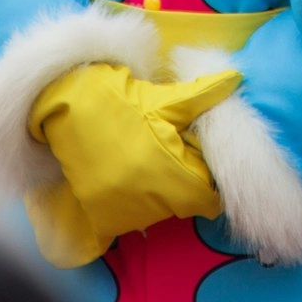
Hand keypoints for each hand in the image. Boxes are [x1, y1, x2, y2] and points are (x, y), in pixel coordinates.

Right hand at [23, 62, 241, 266]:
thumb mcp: (164, 98)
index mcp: (170, 171)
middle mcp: (148, 199)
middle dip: (186, 187)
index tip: (203, 169)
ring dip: (159, 196)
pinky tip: (127, 179)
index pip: (207, 199)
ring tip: (146, 165)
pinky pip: (129, 221)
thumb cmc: (121, 102)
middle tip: (173, 161)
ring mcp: (123, 212)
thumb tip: (234, 79)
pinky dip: (133, 205)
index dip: (210, 185)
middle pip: (183, 205)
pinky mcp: (102, 217)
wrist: (67, 108)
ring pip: (158, 214)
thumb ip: (202, 95)